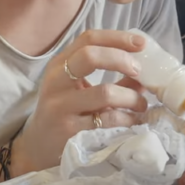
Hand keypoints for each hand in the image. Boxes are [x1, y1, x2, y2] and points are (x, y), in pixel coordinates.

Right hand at [11, 30, 149, 174]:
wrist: (38, 146)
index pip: (88, 39)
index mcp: (60, 65)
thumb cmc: (65, 111)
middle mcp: (56, 81)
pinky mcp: (68, 131)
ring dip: (131, 97)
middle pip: (90, 56)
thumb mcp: (80, 89)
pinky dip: (127, 118)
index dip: (117, 38)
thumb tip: (147, 75)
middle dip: (121, 60)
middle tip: (139, 72)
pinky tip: (133, 119)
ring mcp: (60, 106)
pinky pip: (106, 120)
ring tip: (141, 104)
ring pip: (104, 92)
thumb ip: (112, 79)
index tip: (141, 43)